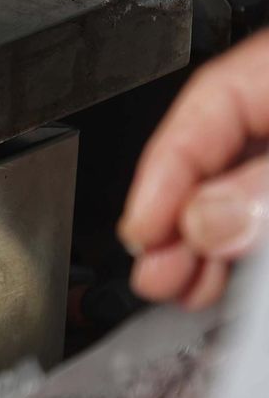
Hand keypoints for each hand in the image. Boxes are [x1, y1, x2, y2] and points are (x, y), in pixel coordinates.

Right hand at [120, 31, 268, 307]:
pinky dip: (245, 249)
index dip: (159, 178)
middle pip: (214, 160)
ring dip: (207, 247)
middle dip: (178, 226)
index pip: (201, 109)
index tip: (141, 233)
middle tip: (157, 276)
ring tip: (186, 289)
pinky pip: (263, 214)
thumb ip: (265, 181)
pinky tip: (225, 277)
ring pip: (240, 193)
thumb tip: (204, 219)